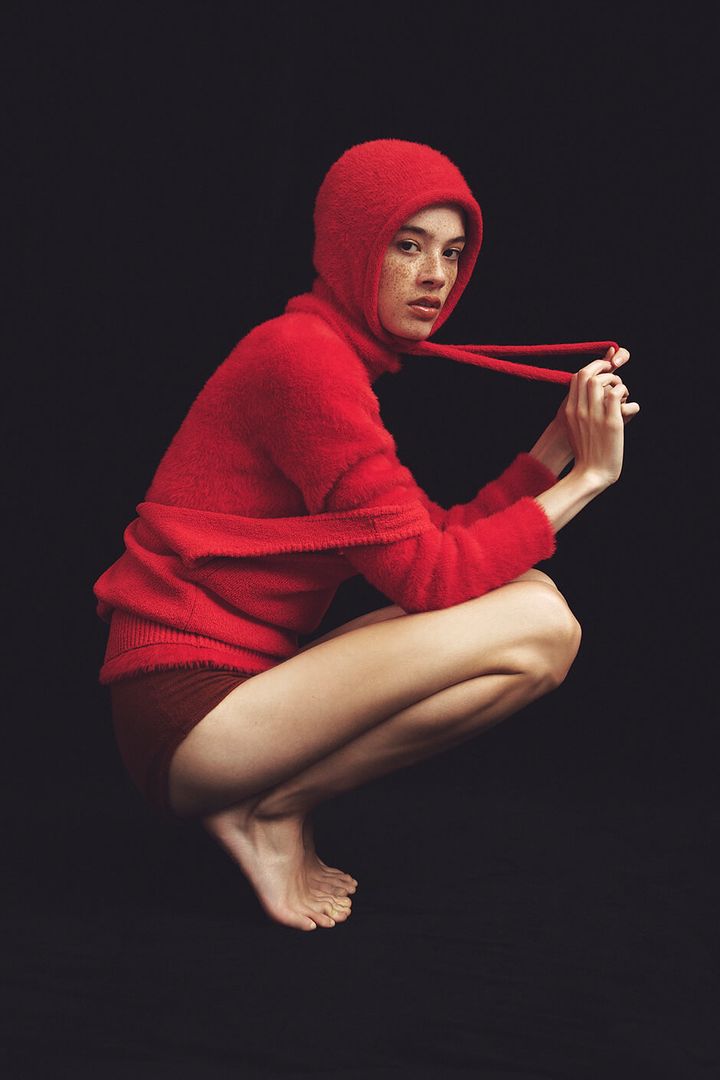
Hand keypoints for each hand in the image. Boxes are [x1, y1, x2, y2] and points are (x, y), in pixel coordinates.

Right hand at [563, 346, 638, 488]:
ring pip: (601, 381)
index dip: (591, 369)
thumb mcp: (574, 430)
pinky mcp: (611, 422)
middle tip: (614, 374)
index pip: (576, 377)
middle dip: (602, 368)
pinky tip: (628, 404)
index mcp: (570, 411)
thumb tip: (583, 403)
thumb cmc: (585, 454)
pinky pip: (617, 395)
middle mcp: (580, 410)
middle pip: (587, 374)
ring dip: (615, 380)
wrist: (590, 474)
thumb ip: (577, 413)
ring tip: (621, 391)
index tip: (601, 371)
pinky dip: (625, 394)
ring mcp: (595, 415)